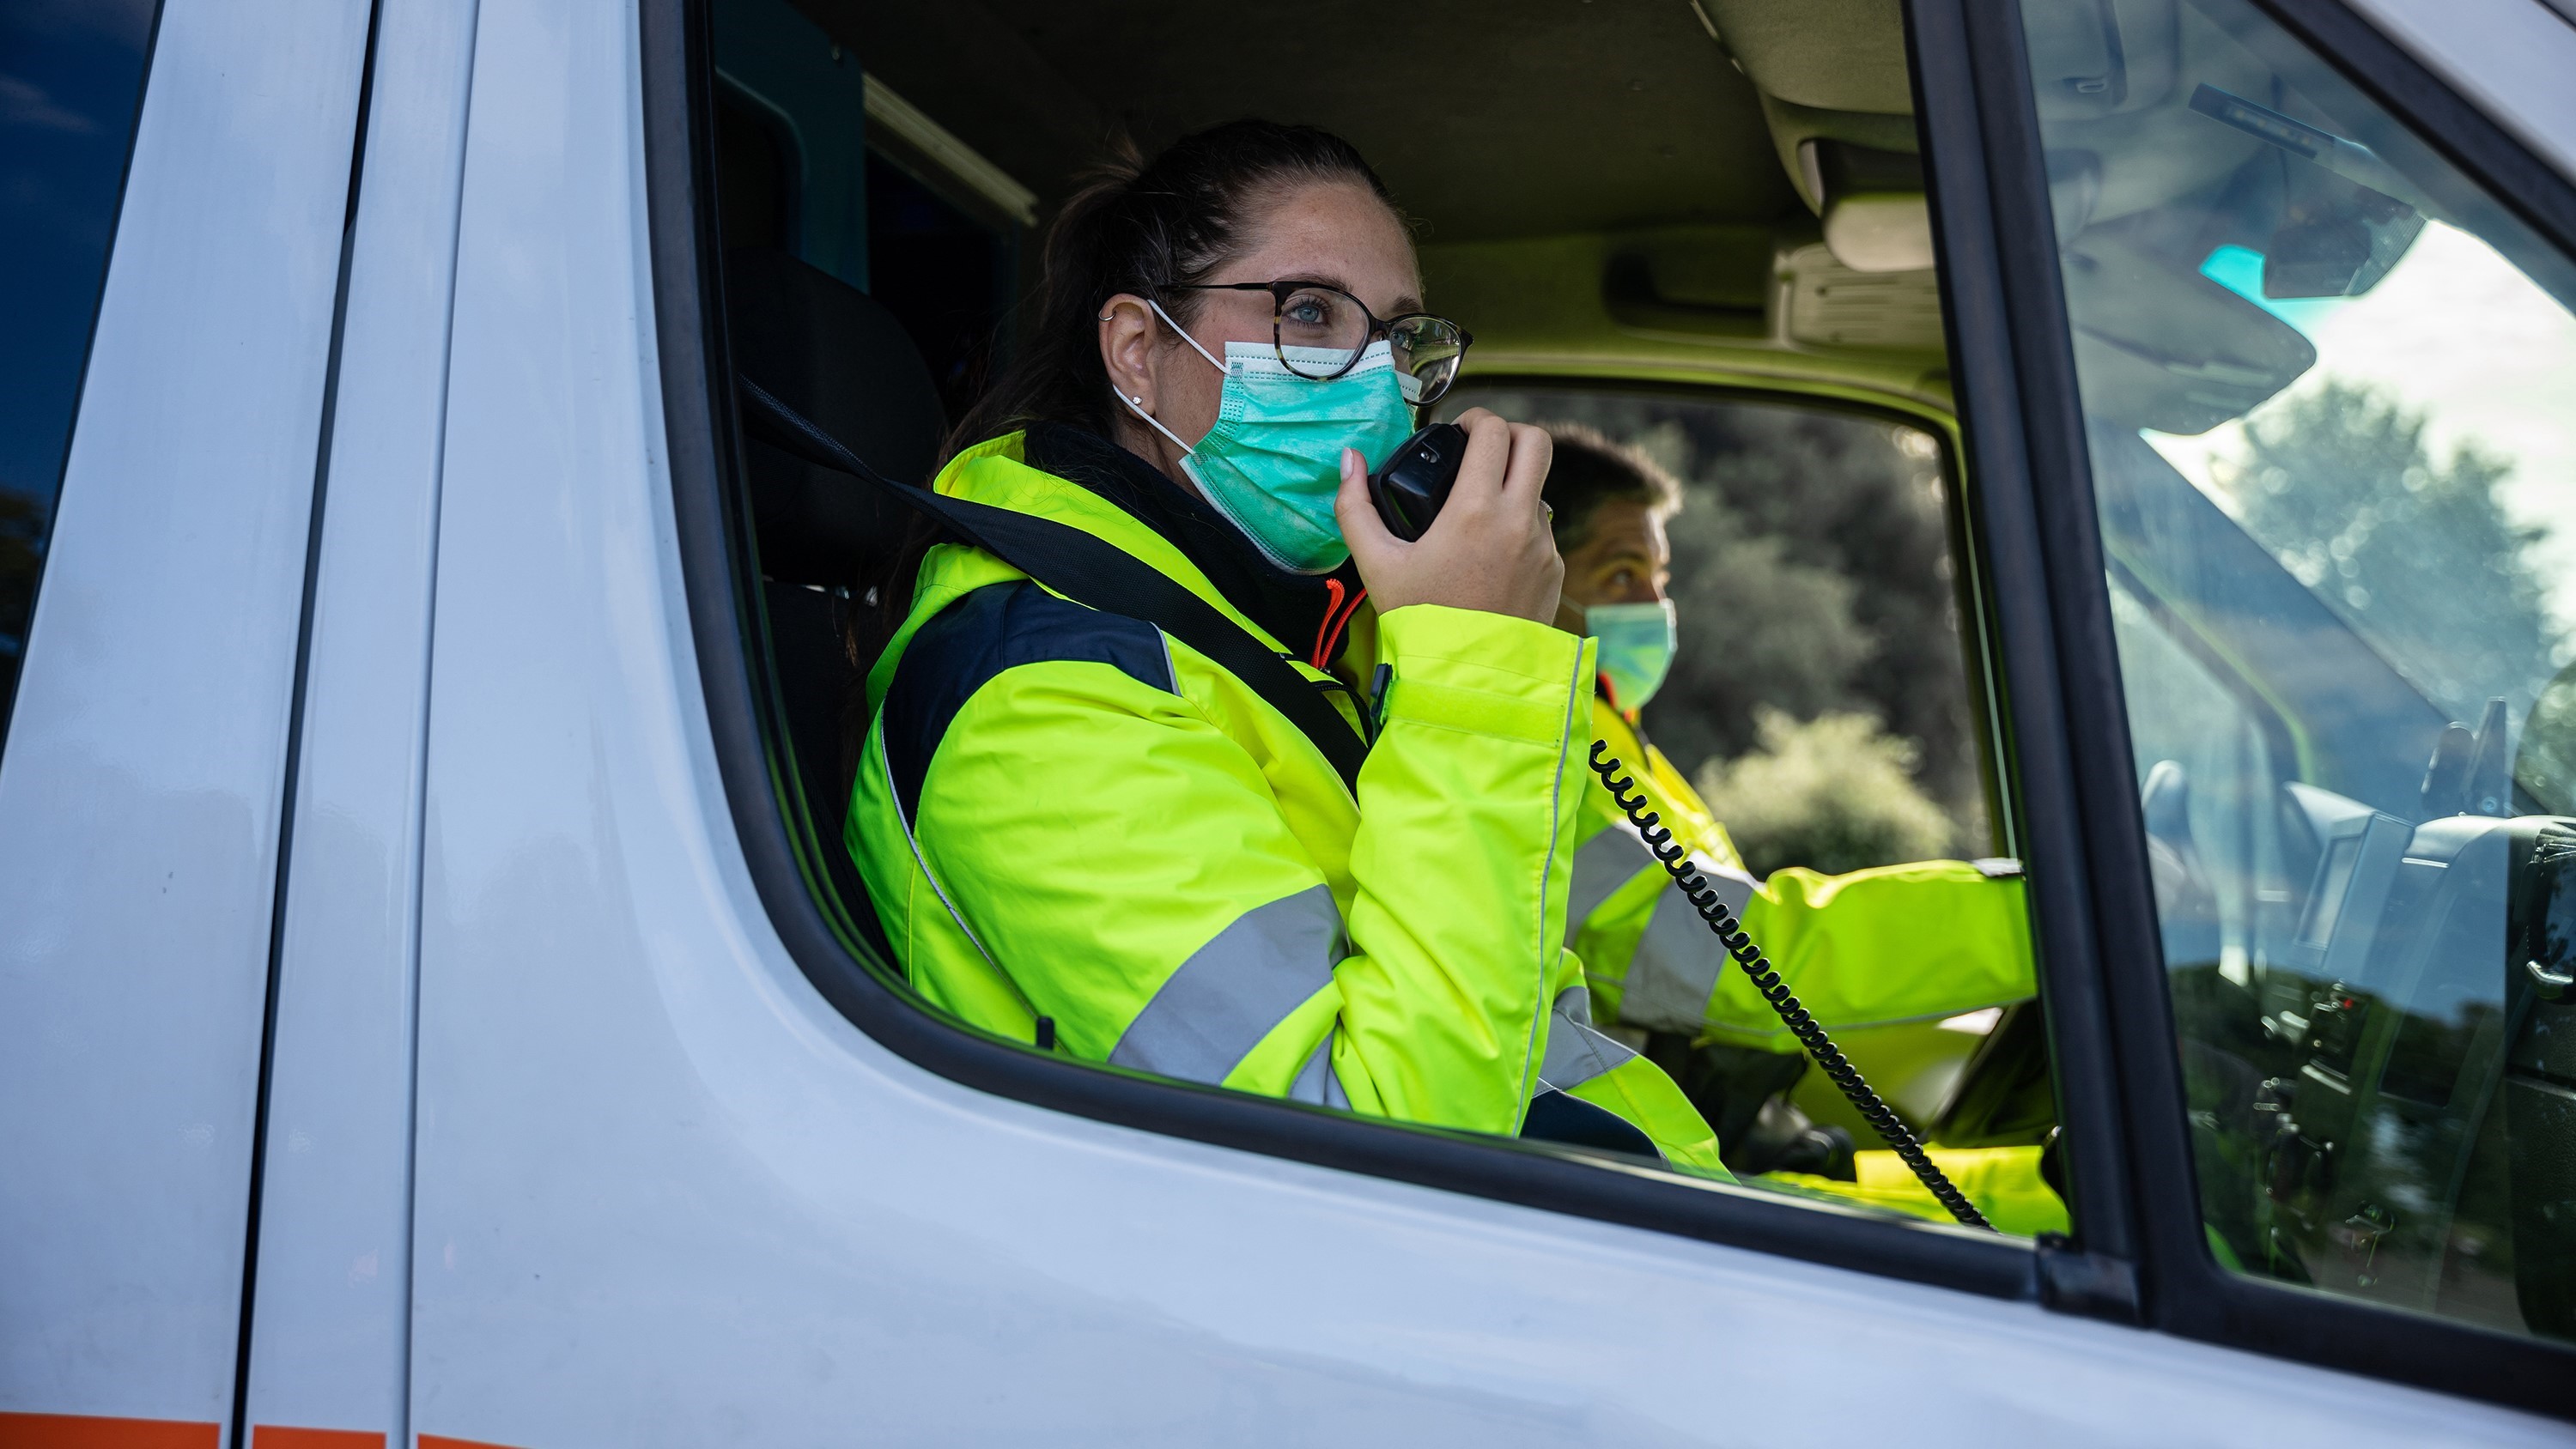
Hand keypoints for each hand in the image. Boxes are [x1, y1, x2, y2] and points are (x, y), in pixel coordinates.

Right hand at [1335, 408, 1562, 624]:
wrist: (1466, 679)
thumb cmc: (1420, 622)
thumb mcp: (1376, 564)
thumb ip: (1355, 507)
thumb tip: (1349, 460)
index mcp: (1476, 510)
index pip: (1495, 432)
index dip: (1477, 419)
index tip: (1460, 431)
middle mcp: (1519, 521)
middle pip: (1537, 442)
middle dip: (1510, 434)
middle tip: (1481, 449)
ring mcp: (1543, 546)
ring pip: (1539, 489)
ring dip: (1514, 484)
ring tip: (1479, 508)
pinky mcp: (1553, 571)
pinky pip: (1541, 531)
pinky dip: (1519, 527)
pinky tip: (1490, 553)